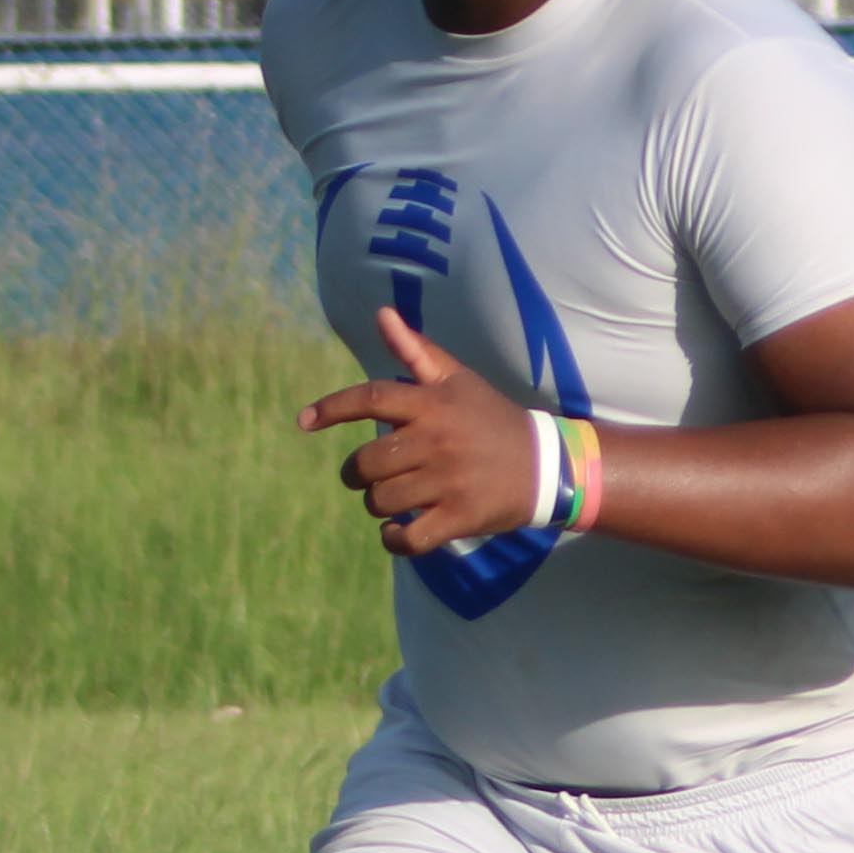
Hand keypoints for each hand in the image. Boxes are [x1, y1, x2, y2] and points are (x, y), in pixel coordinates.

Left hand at [302, 307, 542, 559]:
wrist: (549, 465)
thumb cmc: (492, 420)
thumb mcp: (458, 381)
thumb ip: (417, 351)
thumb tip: (382, 314)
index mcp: (433, 405)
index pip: (370, 399)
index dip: (331, 409)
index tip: (304, 421)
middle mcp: (437, 442)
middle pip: (367, 463)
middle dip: (357, 473)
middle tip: (368, 475)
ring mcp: (449, 482)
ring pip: (381, 500)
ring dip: (376, 504)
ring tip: (392, 500)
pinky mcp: (460, 517)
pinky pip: (408, 537)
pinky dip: (394, 538)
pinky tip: (397, 530)